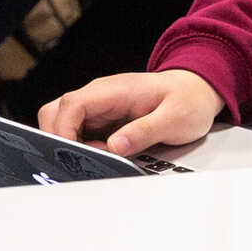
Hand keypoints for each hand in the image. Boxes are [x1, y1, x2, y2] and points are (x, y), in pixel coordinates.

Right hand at [36, 68, 226, 156]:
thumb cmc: (188, 100)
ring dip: (70, 144)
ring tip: (97, 159)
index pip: (72, 105)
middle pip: (55, 112)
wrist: (196, 89)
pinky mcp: (101, 119)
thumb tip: (114, 146)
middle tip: (84, 161)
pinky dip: (81, 147)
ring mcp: (98, 107)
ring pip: (61, 121)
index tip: (72, 154)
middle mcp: (98, 96)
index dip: (64, 130)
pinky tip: (102, 157)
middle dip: (58, 138)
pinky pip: (78, 131)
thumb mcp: (176, 118)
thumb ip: (145, 131)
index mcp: (112, 91)